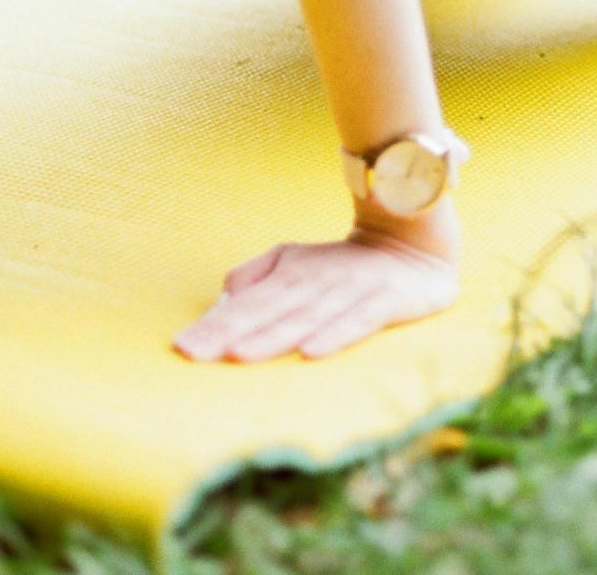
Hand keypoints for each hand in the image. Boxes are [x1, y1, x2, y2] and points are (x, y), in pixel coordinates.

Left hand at [174, 199, 460, 361]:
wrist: (414, 242)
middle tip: (195, 353)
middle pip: (268, 311)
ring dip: (274, 337)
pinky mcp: (388, 300)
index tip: (182, 347)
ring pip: (307, 318)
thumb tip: (220, 304)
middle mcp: (317, 282)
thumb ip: (255, 280)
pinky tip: (312, 352)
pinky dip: (336, 335)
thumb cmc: (341, 265)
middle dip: (230, 333)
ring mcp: (353, 290)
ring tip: (240, 354)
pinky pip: (360, 321)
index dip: (214, 325)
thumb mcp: (293, 261)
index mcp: (290, 275)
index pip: (246, 305)